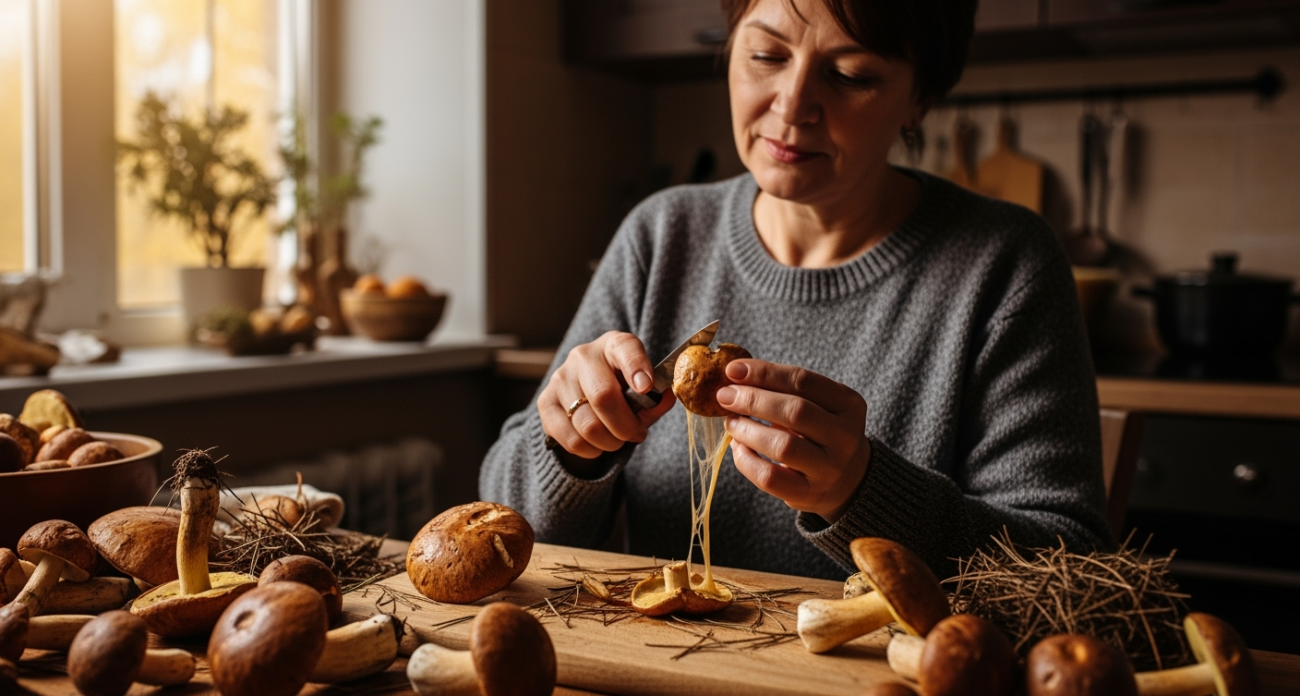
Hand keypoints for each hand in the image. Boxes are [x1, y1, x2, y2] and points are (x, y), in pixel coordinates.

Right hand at [539, 331, 675, 460]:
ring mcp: (560, 378)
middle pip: (603, 396)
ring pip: (587, 425)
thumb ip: (656, 397)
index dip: (636, 367)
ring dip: (610, 443)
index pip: (625, 349)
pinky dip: (590, 450)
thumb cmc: (623, 390)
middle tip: (637, 435)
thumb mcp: (644, 390)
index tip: (646, 387)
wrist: (586, 395)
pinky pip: (571, 439)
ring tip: (617, 441)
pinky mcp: (545, 402)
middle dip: (626, 426)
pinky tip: (597, 445)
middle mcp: (583, 356)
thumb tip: (663, 399)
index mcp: (613, 345)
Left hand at [716, 359, 870, 522]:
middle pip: (795, 411)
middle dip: (753, 400)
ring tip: (731, 422)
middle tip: (725, 396)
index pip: (803, 381)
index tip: (733, 369)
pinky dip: (746, 460)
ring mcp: (829, 469)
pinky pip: (770, 478)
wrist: (845, 480)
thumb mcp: (816, 405)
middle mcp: (846, 437)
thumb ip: (782, 389)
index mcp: (849, 405)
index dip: (764, 373)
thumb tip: (734, 376)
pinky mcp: (809, 494)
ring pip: (782, 446)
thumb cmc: (819, 432)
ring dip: (747, 430)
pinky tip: (738, 447)